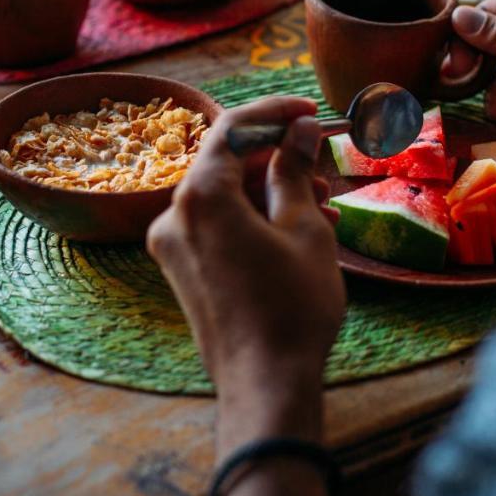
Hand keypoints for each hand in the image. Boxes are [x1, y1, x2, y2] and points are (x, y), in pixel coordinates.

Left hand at [148, 97, 344, 440]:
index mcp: (201, 196)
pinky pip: (216, 226)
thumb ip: (294, 170)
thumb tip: (299, 130)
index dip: (274, 112)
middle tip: (322, 162)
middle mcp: (174, 215)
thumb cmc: (291, 306)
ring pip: (224, 196)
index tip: (309, 111)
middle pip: (225, 162)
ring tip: (320, 204)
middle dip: (275, 156)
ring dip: (268, 190)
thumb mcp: (303, 228)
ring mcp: (173, 246)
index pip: (233, 127)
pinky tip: (295, 231)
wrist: (264, 384)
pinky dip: (252, 217)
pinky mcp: (182, 271)